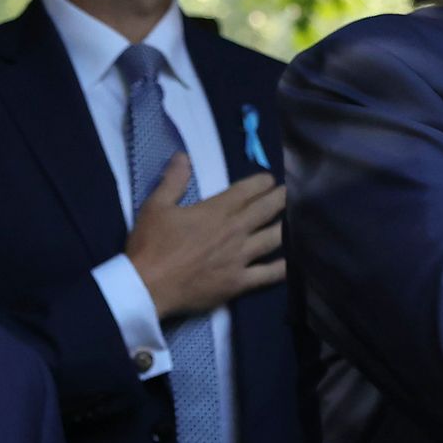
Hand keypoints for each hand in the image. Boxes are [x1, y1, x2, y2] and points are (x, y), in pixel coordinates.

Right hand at [123, 155, 286, 323]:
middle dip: (280, 198)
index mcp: (216, 211)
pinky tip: (292, 262)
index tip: (269, 179)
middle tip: (289, 192)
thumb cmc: (150, 245)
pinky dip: (282, 267)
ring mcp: (240, 258)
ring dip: (285, 227)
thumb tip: (183, 156)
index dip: (261, 182)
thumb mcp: (155, 206)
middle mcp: (234, 231)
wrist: (147, 287)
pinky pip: (268, 274)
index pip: (247, 191)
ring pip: (273, 239)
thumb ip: (173, 180)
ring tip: (295, 220)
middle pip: (266, 210)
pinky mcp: (239, 282)